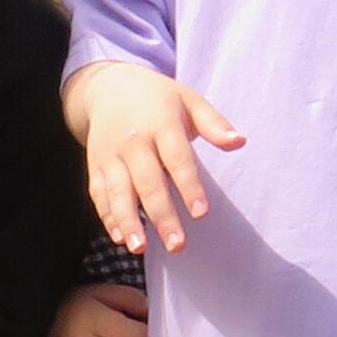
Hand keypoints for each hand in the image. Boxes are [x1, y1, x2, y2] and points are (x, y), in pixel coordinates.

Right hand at [70, 61, 243, 256]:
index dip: (189, 187)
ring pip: (118, 192)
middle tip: (177, 246)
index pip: (177, 159)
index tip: (201, 214)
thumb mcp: (188, 100)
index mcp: (160, 123)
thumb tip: (240, 142)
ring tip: (140, 249)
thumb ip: (213, 123)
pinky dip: (107, 216)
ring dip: (128, 221)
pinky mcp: (96, 166)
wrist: (108, 87)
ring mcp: (110, 155)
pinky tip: (120, 238)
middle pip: (148, 182)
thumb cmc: (159, 99)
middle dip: (161, 216)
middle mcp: (133, 141)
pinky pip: (99, 194)